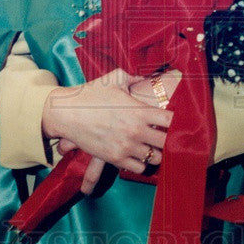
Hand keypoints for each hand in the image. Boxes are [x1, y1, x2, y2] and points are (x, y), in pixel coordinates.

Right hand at [42, 68, 171, 184]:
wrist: (66, 113)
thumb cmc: (90, 93)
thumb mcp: (114, 79)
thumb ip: (134, 77)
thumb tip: (147, 75)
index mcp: (139, 111)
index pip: (171, 121)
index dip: (177, 122)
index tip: (177, 122)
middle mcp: (136, 131)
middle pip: (167, 142)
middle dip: (170, 139)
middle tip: (168, 136)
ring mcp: (126, 147)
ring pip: (155, 157)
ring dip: (156, 152)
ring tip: (153, 146)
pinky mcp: (115, 159)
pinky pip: (139, 168)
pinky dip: (142, 162)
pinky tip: (139, 154)